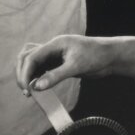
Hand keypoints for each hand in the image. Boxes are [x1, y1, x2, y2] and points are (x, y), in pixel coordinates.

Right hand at [17, 33, 133, 93]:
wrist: (112, 56)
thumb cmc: (97, 56)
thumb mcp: (77, 66)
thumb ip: (56, 76)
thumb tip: (37, 86)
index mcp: (55, 44)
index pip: (31, 57)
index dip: (25, 73)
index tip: (27, 88)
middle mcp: (52, 48)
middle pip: (27, 57)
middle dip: (23, 73)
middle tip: (26, 91)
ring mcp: (55, 55)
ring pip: (32, 62)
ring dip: (28, 74)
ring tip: (29, 91)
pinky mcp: (59, 63)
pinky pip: (41, 69)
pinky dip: (36, 77)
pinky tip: (38, 88)